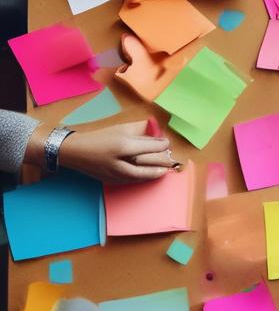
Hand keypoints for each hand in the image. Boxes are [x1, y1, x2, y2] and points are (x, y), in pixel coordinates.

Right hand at [57, 121, 178, 183]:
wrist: (74, 152)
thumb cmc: (99, 137)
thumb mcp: (120, 129)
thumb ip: (140, 132)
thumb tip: (157, 136)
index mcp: (122, 146)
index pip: (150, 147)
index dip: (162, 145)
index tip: (167, 143)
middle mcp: (120, 162)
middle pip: (148, 164)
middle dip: (162, 162)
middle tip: (171, 160)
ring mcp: (115, 174)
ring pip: (141, 176)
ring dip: (155, 173)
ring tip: (165, 170)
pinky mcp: (112, 181)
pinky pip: (132, 180)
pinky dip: (143, 177)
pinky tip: (151, 175)